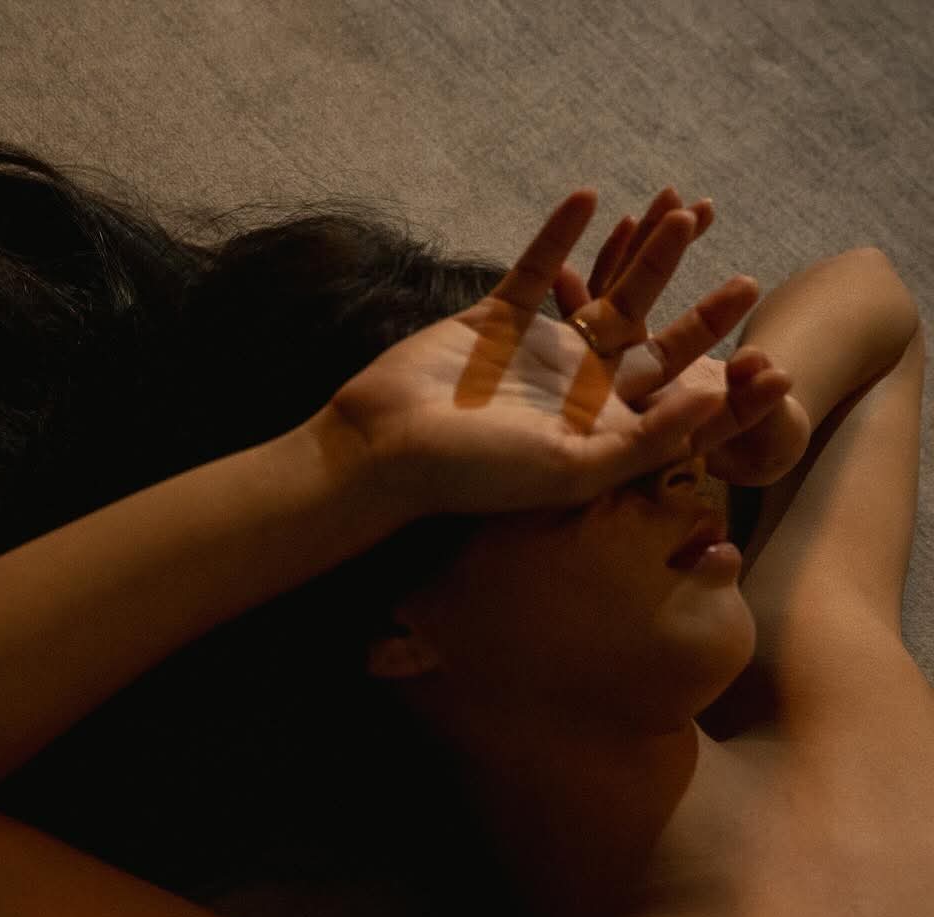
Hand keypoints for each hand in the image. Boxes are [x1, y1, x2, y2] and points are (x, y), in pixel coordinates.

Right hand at [321, 189, 790, 516]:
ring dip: (645, 257)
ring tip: (685, 215)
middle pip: (653, 344)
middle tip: (747, 281)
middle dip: (700, 315)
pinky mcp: (496, 320)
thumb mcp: (571, 467)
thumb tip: (709, 397)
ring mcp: (537, 352)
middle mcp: (575, 391)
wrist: (387, 447)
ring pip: (605, 295)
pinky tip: (589, 198)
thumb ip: (644, 438)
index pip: (674, 407)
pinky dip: (560, 234)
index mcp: (598, 432)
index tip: (772, 361)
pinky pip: (537, 268)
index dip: (724, 390)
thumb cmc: (475, 473)